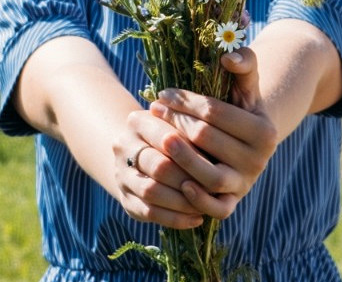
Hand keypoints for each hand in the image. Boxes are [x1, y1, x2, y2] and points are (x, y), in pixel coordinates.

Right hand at [112, 109, 206, 228]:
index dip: (193, 153)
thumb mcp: (182, 127)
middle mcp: (123, 147)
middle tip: (216, 188)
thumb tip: (219, 150)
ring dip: (183, 202)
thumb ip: (194, 134)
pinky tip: (196, 218)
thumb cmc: (175, 136)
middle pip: (159, 166)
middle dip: (189, 179)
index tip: (218, 163)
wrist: (143, 153)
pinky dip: (175, 218)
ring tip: (207, 205)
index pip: (167, 138)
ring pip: (152, 191)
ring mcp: (121, 175)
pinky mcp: (126, 200)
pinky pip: (149, 213)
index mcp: (138, 122)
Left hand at [147, 49, 277, 218]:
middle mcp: (259, 160)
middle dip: (175, 123)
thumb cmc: (241, 107)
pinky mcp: (234, 203)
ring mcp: (246, 184)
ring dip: (180, 158)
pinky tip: (178, 182)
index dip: (185, 101)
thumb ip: (245, 63)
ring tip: (158, 140)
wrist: (249, 142)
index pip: (215, 112)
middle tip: (153, 110)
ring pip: (210, 176)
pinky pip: (217, 208)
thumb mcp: (246, 85)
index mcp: (264, 130)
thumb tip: (229, 57)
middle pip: (206, 140)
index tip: (163, 93)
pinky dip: (198, 200)